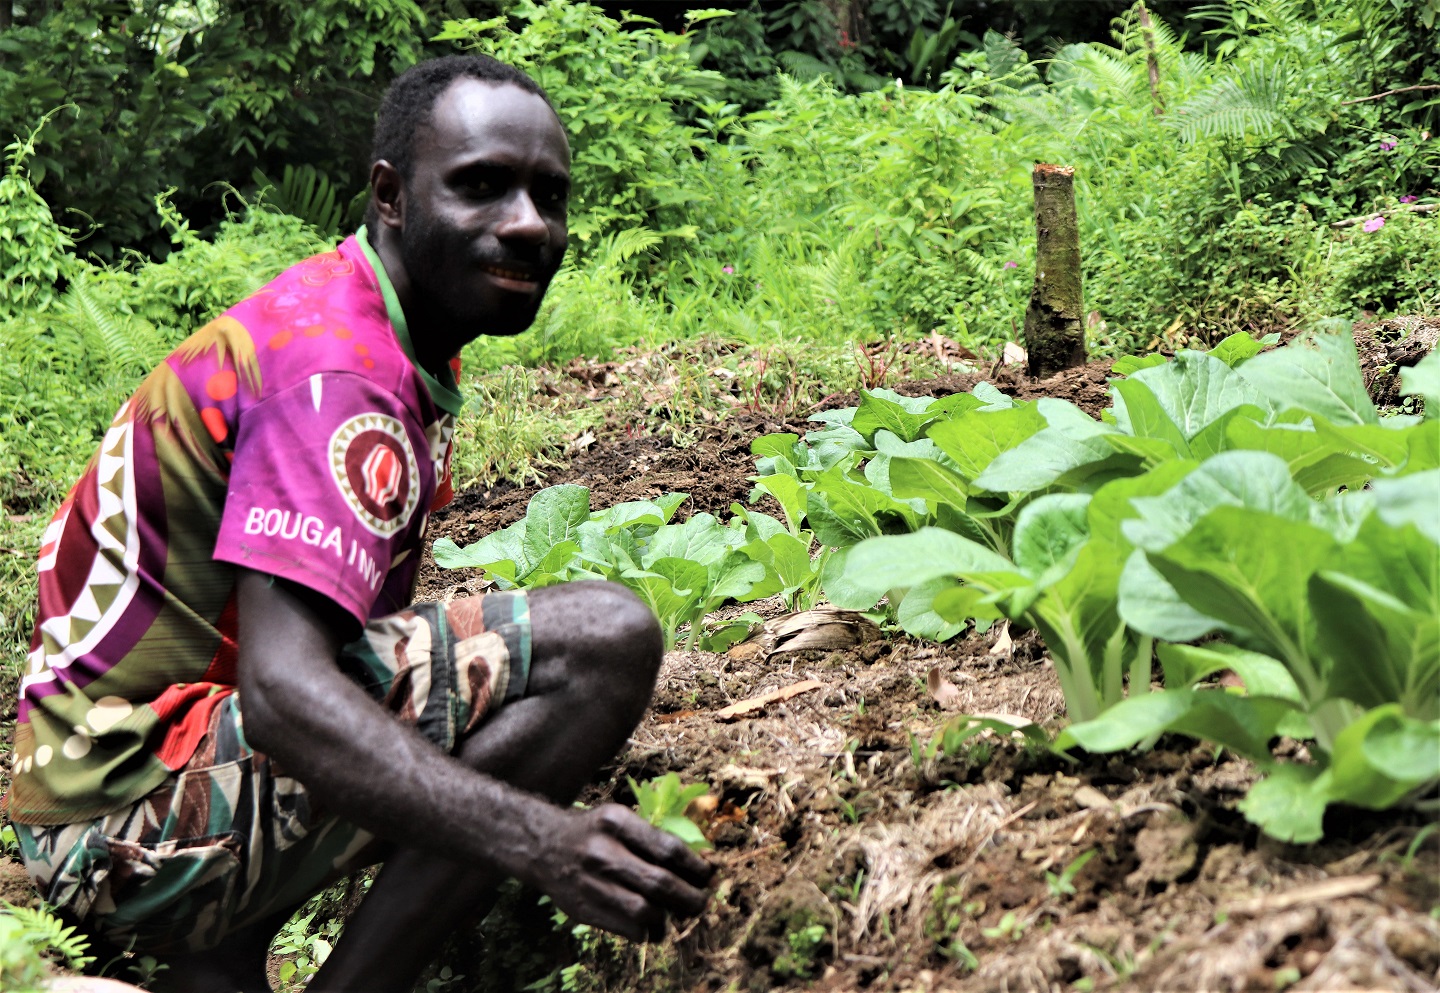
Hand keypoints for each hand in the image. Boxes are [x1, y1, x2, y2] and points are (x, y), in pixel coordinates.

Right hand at [527, 803, 715, 941]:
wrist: (543, 846)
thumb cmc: (594, 832)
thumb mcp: (619, 820)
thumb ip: (651, 839)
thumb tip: (696, 867)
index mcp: (617, 822)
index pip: (667, 849)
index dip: (695, 867)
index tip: (708, 875)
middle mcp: (603, 852)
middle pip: (659, 883)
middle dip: (689, 898)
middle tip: (700, 902)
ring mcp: (591, 883)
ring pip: (644, 911)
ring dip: (668, 918)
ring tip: (676, 915)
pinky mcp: (583, 909)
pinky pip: (627, 929)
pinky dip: (647, 932)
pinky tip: (652, 926)